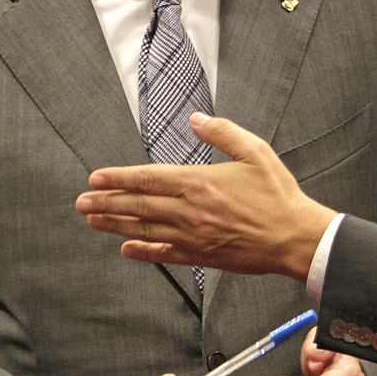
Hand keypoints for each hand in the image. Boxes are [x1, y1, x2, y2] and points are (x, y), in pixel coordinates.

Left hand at [77, 113, 337, 280]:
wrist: (295, 238)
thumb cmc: (278, 195)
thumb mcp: (255, 151)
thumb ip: (222, 132)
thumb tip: (195, 119)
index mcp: (200, 182)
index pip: (147, 178)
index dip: (118, 178)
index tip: (95, 177)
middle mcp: (190, 211)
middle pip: (138, 205)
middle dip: (106, 202)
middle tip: (81, 202)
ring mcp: (193, 236)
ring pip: (144, 229)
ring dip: (115, 225)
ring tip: (92, 220)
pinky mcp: (201, 256)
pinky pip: (164, 254)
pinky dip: (143, 252)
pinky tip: (127, 249)